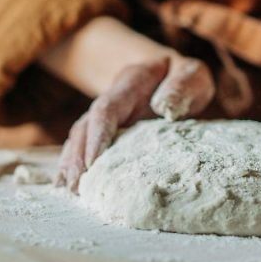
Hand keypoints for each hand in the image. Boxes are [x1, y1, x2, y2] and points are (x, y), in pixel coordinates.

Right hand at [54, 55, 213, 190]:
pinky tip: (67, 183)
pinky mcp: (107, 129)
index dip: (97, 134)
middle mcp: (112, 98)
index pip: (107, 109)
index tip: (92, 162)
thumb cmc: (185, 78)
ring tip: (69, 188)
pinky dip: (74, 161)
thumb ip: (182, 86)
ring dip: (72, 161)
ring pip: (81, 136)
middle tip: (75, 184)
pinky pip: (85, 144)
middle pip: (86, 125)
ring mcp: (108, 115)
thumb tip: (163, 106)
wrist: (172, 73)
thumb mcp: (192, 75)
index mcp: (130, 83)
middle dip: (77, 155)